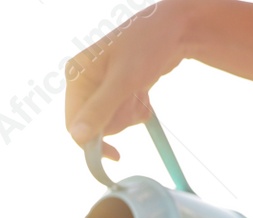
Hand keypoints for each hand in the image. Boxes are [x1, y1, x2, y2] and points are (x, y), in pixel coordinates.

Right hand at [64, 0, 252, 158]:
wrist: (177, 28)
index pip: (74, 122)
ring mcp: (102, 85)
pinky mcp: (119, 88)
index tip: (114, 154)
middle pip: (93, 124)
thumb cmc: (147, 45)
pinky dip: (136, 109)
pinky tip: (144, 93)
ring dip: (129, 115)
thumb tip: (77, 137)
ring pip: (110, 121)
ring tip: (141, 94)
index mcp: (76, 75)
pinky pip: (122, 113)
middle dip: (117, 121)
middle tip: (134, 104)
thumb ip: (100, 109)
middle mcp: (85, 80)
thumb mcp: (124, 80)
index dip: (92, 141)